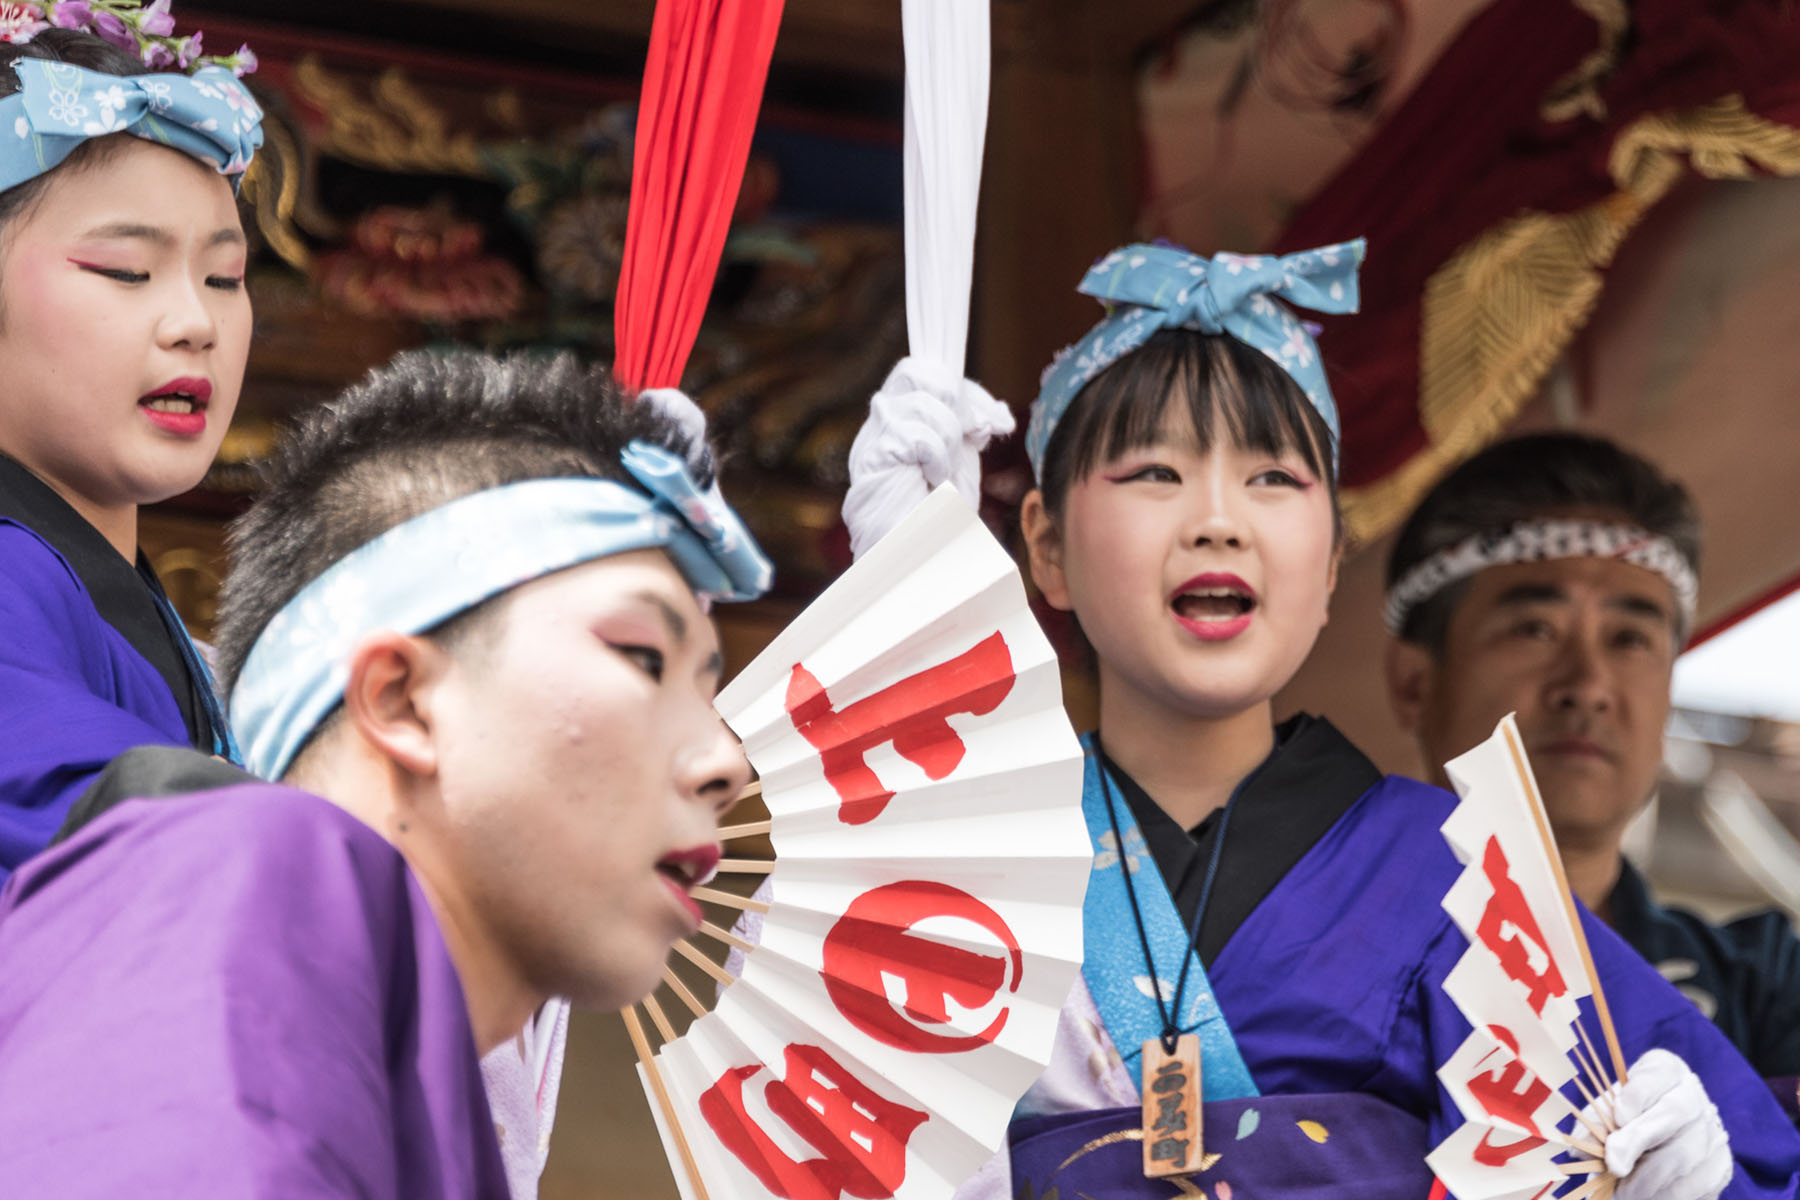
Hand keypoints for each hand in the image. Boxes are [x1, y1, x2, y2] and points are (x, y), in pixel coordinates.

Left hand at [1601, 1049, 1731, 1199]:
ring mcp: (1713, 1131)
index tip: (1618, 1118)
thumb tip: (1580, 1149)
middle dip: (1640, 1140)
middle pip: (1675, 1112)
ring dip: (1651, 1177)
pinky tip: (1645, 1198)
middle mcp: (1694, 1096)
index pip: (1659, 1071)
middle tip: (1614, 1166)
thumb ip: (1596, 1125)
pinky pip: (1699, 1183)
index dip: (1638, 1094)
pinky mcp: (1721, 1166)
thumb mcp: (1609, 1113)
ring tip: (1624, 1192)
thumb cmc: (1627, 1122)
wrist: (1660, 1145)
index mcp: (1666, 1071)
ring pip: (1687, 1152)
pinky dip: (1669, 1194)